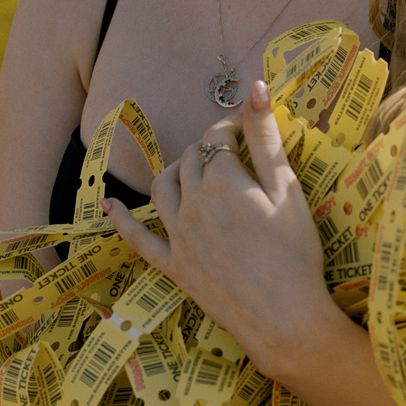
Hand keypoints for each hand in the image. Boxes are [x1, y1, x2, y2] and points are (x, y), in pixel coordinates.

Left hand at [102, 79, 336, 375]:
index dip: (232, 129)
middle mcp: (191, 202)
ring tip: (193, 171)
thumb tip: (256, 87)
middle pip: (191, 160)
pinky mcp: (173, 265)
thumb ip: (266, 137)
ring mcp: (178, 235)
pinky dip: (121, 218)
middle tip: (233, 157)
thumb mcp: (288, 189)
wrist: (286, 318)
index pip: (218, 139)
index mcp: (222, 180)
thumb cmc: (296, 253)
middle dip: (209, 151)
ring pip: (162, 188)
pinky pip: (137, 238)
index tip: (247, 130)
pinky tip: (108, 203)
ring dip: (175, 171)